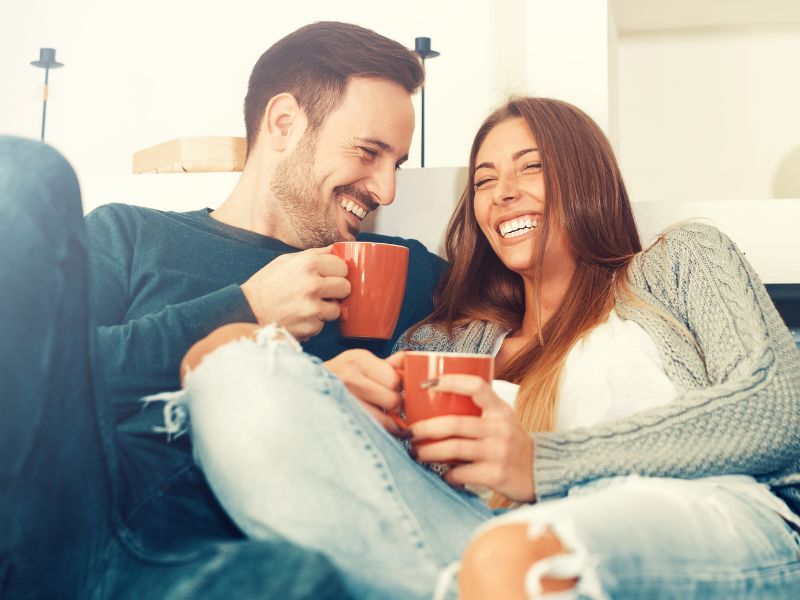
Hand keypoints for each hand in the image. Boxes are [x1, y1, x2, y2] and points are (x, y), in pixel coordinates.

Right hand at [241, 246, 349, 340]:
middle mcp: (312, 285)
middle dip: (336, 291)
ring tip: (308, 306)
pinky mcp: (309, 327)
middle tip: (322, 293)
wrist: (246, 310)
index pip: (342, 267)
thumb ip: (312, 254)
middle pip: (345, 287)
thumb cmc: (266, 285)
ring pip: (337, 309)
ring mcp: (312, 308)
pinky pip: (322, 325)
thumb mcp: (285, 261)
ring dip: (326, 310)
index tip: (329, 277)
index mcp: (307, 264)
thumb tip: (334, 249)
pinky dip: (313, 323)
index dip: (336, 273)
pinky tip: (299, 318)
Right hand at [324, 350, 404, 433]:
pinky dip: (379, 432)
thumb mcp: (361, 362)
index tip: (394, 390)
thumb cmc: (340, 376)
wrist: (306, 388)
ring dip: (388, 422)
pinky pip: (373, 431)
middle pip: (393, 400)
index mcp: (359, 359)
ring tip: (381, 416)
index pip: (396, 380)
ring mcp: (344, 399)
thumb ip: (387, 364)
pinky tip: (374, 426)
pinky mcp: (341, 419)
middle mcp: (350, 377)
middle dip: (395, 406)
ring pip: (385, 420)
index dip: (399, 388)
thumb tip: (410, 359)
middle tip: (387, 405)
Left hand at [410, 375, 534, 502]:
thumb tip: (433, 404)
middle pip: (454, 424)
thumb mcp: (501, 420)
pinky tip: (442, 474)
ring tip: (415, 453)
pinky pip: (461, 473)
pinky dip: (447, 474)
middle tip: (408, 432)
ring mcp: (498, 452)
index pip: (476, 386)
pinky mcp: (496, 475)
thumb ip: (478, 411)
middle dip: (425, 428)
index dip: (450, 381)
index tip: (426, 383)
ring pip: (453, 449)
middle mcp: (500, 428)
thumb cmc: (511, 443)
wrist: (540, 473)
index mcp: (500, 410)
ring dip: (428, 451)